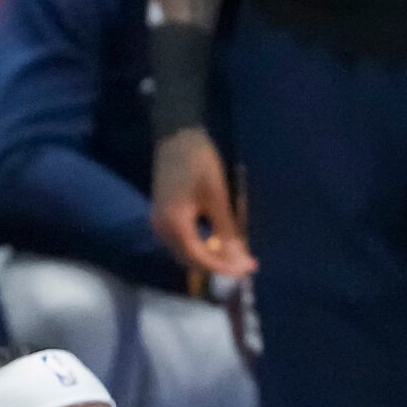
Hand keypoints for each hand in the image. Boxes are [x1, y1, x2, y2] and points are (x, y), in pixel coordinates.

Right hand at [152, 127, 255, 276]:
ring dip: (209, 256)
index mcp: (174, 225)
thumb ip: (226, 230)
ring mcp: (159, 222)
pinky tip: (218, 241)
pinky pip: (182, 240)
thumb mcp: (217, 196)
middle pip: (190, 259)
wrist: (176, 135)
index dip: (224, 268)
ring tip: (236, 255)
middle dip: (218, 265)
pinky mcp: (163, 214)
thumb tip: (239, 258)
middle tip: (246, 264)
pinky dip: (200, 245)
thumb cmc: (199, 162)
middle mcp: (161, 229)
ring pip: (185, 251)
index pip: (199, 259)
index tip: (247, 270)